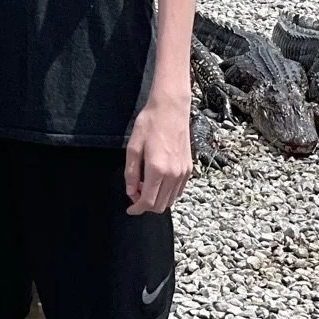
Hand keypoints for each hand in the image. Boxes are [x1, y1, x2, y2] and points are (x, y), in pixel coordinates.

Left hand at [125, 91, 191, 213]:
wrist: (170, 110)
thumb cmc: (150, 124)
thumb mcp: (133, 147)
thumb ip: (131, 172)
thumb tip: (131, 192)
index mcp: (157, 169)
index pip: (148, 201)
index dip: (137, 208)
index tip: (130, 209)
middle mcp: (173, 174)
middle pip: (160, 205)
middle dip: (146, 205)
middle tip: (135, 193)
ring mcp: (183, 172)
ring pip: (170, 200)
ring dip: (157, 199)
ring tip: (145, 185)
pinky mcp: (189, 169)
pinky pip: (178, 191)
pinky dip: (167, 193)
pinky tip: (157, 181)